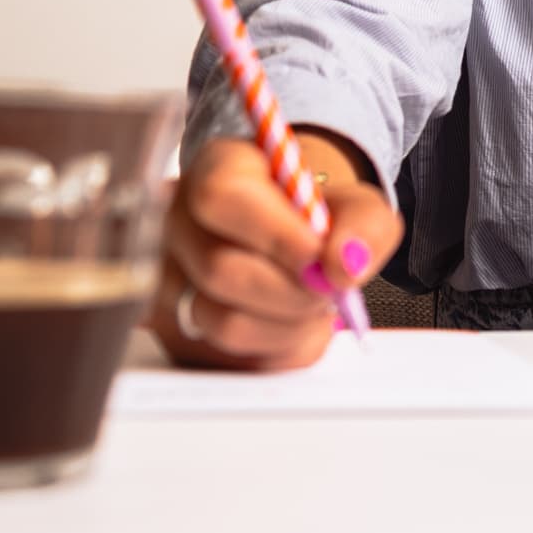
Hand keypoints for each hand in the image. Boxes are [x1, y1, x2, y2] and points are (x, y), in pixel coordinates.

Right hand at [147, 131, 403, 370]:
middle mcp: (178, 222)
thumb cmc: (319, 219)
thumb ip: (363, 226)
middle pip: (220, 270)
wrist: (298, 242)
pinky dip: (280, 351)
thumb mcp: (358, 206)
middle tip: (327, 289)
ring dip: (289, 326)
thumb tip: (343, 267)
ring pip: (223, 323)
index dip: (274, 235)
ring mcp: (169, 281)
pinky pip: (232, 361)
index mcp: (218, 170)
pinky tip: (295, 326)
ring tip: (313, 305)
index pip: (221, 198)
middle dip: (291, 291)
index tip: (318, 257)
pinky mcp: (179, 334)